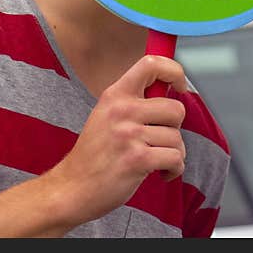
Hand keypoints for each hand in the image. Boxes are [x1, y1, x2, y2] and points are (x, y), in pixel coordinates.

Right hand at [42, 55, 188, 227]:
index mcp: (115, 95)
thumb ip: (134, 100)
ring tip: (155, 159)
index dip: (174, 71)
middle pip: (176, 108)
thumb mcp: (106, 115)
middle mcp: (122, 110)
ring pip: (177, 138)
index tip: (180, 86)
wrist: (72, 188)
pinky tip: (161, 172)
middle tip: (159, 139)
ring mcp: (129, 135)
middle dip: (175, 128)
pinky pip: (176, 158)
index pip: (151, 64)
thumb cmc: (95, 154)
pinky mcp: (138, 159)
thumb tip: (169, 85)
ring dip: (174, 152)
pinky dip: (174, 169)